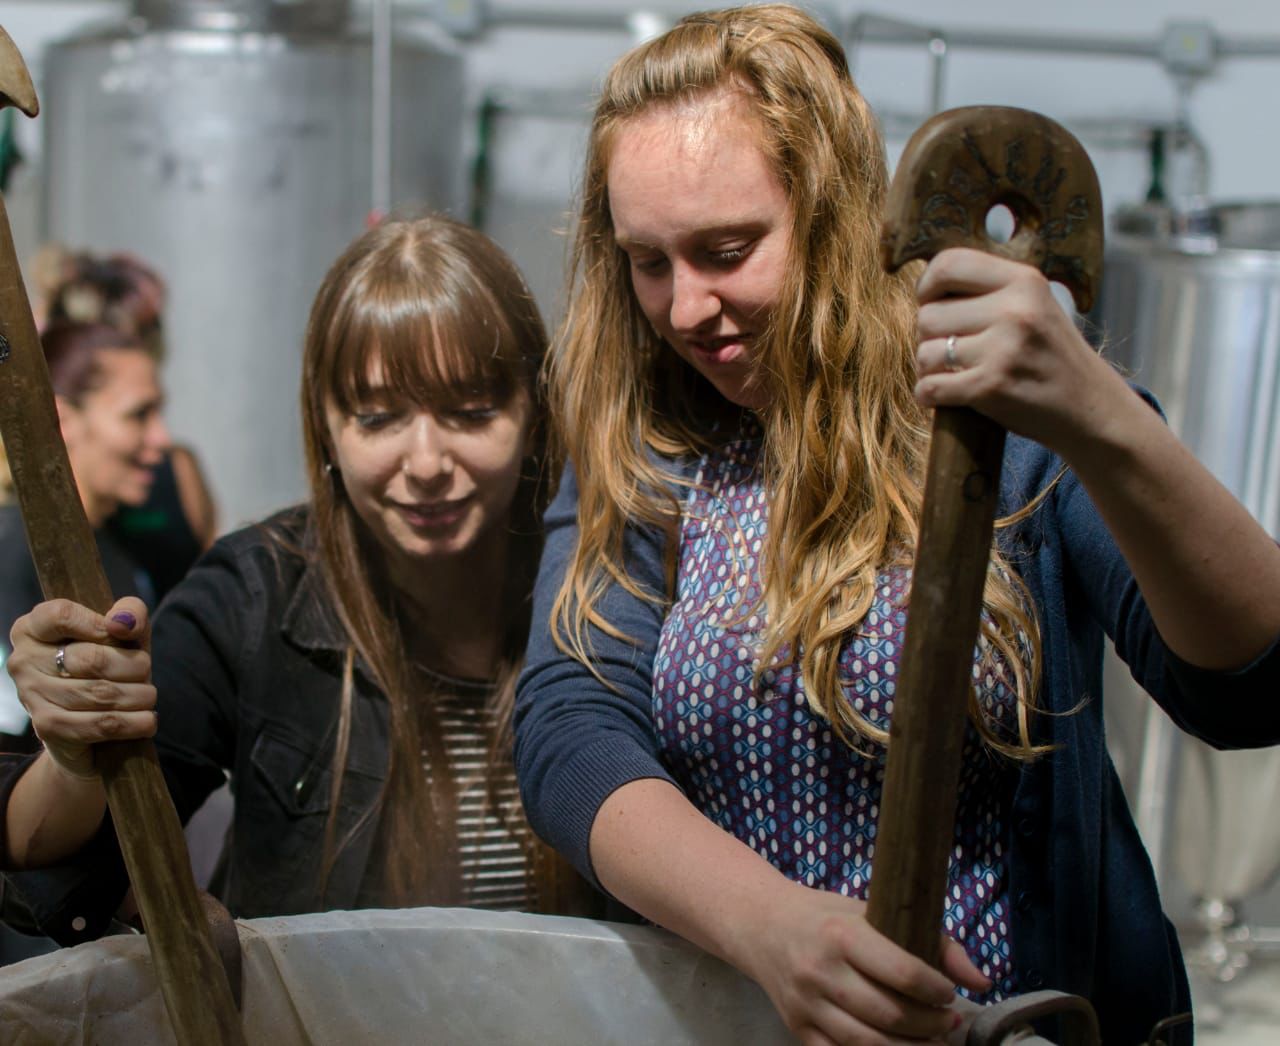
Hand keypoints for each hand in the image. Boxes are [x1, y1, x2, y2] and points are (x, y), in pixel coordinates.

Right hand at [6, 596, 154, 778]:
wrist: (90, 721)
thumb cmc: (109, 664)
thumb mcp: (123, 631)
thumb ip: (130, 612)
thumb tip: (122, 622)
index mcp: (33, 627)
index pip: (61, 615)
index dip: (100, 625)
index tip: (125, 635)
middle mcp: (24, 659)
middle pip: (91, 658)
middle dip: (133, 666)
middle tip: (146, 672)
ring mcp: (32, 695)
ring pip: (100, 693)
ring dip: (138, 696)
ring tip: (148, 696)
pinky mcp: (48, 727)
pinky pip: (100, 724)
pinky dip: (132, 722)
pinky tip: (147, 719)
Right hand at [739, 880, 989, 1044]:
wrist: (761, 926)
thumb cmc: (826, 917)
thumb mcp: (871, 911)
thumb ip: (931, 941)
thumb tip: (982, 980)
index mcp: (842, 934)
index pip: (902, 972)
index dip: (937, 991)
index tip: (950, 994)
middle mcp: (821, 971)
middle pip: (890, 1015)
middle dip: (931, 1026)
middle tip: (948, 1022)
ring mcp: (807, 1004)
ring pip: (869, 1044)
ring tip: (930, 1040)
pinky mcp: (797, 1028)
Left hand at [912, 247, 1135, 456]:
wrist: (1090, 407)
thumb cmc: (1052, 357)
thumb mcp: (1035, 305)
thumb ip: (990, 291)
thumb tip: (927, 286)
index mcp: (1024, 280)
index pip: (949, 264)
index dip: (927, 286)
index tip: (932, 303)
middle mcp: (1014, 309)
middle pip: (928, 315)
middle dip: (931, 337)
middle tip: (954, 350)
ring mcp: (1003, 349)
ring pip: (925, 353)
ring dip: (929, 369)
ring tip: (953, 373)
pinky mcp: (990, 386)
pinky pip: (929, 387)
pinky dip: (928, 395)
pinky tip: (943, 396)